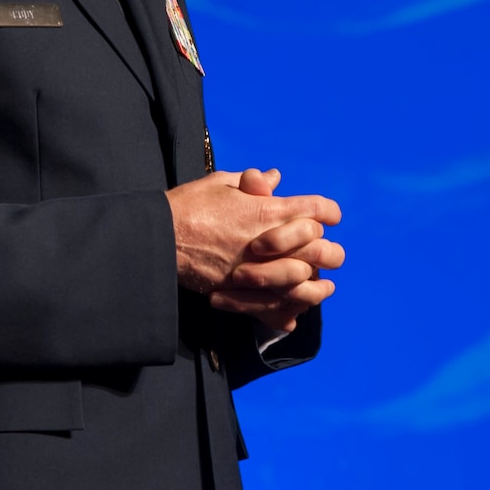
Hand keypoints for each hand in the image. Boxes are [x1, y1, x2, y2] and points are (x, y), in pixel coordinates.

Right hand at [167, 166, 343, 333]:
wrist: (158, 238)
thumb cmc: (188, 206)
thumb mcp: (220, 183)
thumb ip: (252, 182)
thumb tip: (274, 178)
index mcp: (269, 209)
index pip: (318, 209)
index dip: (329, 212)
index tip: (330, 216)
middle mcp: (270, 240)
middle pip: (322, 248)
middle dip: (329, 251)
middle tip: (329, 253)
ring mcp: (258, 268)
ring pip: (306, 281)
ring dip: (317, 285)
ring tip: (324, 287)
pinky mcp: (242, 291)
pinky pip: (277, 306)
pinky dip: (290, 310)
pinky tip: (295, 312)